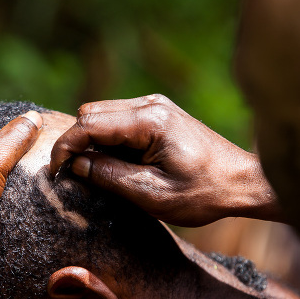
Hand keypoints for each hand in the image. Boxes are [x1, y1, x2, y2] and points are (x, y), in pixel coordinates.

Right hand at [50, 94, 280, 226]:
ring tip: (95, 172)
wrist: (243, 182)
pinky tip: (115, 163)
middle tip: (73, 175)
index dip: (65, 147)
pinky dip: (107, 139)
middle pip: (91, 113)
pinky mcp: (158, 113)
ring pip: (101, 114)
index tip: (56, 173)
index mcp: (150, 120)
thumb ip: (109, 176)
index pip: (88, 123)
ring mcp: (155, 105)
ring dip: (91, 140)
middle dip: (75, 142)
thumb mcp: (152, 194)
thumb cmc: (204, 192)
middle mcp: (150, 104)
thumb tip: (76, 165)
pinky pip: (118, 119)